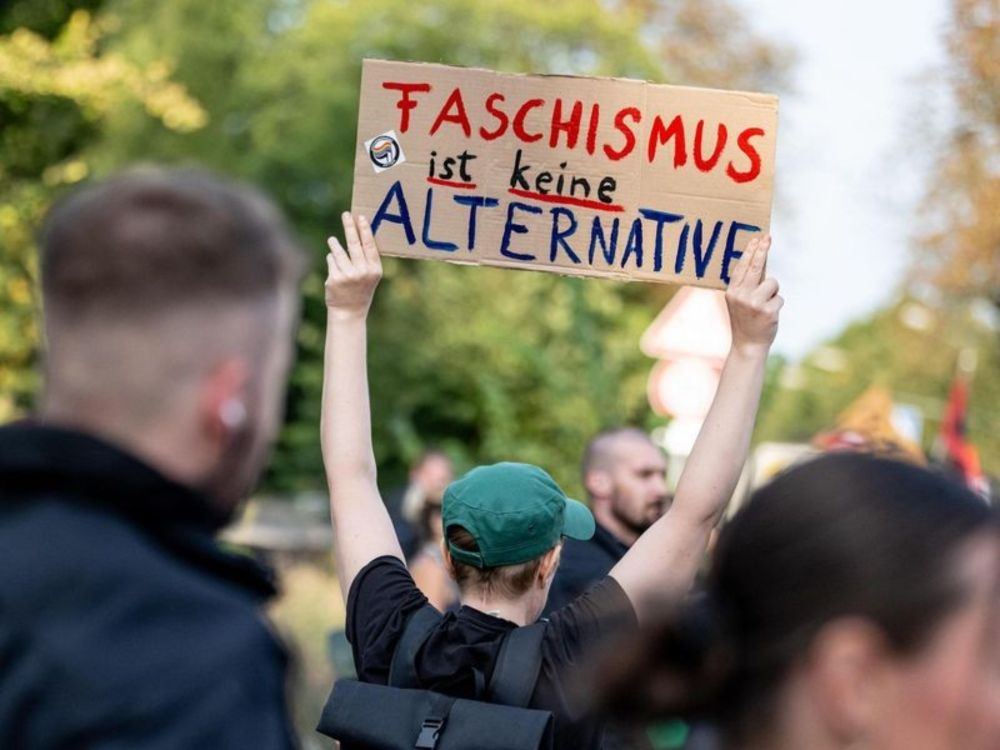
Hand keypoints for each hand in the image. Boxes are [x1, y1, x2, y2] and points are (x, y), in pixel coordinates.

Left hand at [325, 212, 382, 318]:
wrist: (349, 311)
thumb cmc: (361, 289)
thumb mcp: (370, 275)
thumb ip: (367, 258)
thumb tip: (360, 232)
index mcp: (375, 270)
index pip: (369, 245)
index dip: (365, 230)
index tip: (360, 217)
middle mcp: (362, 272)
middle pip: (354, 243)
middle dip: (349, 227)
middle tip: (346, 214)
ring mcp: (348, 275)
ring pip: (338, 251)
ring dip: (334, 244)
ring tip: (332, 240)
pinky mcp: (334, 278)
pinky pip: (331, 260)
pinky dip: (332, 260)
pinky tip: (335, 269)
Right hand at [725, 235, 781, 355]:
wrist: (747, 345)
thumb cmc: (745, 321)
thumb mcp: (738, 302)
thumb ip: (745, 286)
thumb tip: (758, 263)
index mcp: (731, 292)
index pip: (742, 267)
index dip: (750, 252)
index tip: (757, 239)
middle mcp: (741, 296)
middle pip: (755, 267)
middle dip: (762, 251)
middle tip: (768, 238)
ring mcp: (754, 304)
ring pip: (772, 283)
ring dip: (773, 293)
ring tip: (764, 306)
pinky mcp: (768, 311)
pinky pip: (779, 298)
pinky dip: (777, 305)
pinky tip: (768, 316)